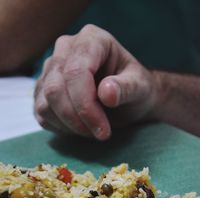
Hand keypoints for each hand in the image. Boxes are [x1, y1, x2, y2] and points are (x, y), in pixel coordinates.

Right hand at [34, 24, 157, 139]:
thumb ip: (127, 88)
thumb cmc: (135, 89)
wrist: (126, 98)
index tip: (103, 131)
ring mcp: (51, 69)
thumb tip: (106, 93)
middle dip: (76, 119)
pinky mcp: (43, 90)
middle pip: (55, 89)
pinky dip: (60, 127)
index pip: (76, 72)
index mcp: (92, 40)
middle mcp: (65, 49)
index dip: (86, 105)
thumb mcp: (140, 88)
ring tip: (92, 129)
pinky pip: (41, 113)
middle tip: (100, 134)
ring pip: (45, 104)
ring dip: (69, 125)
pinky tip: (79, 127)